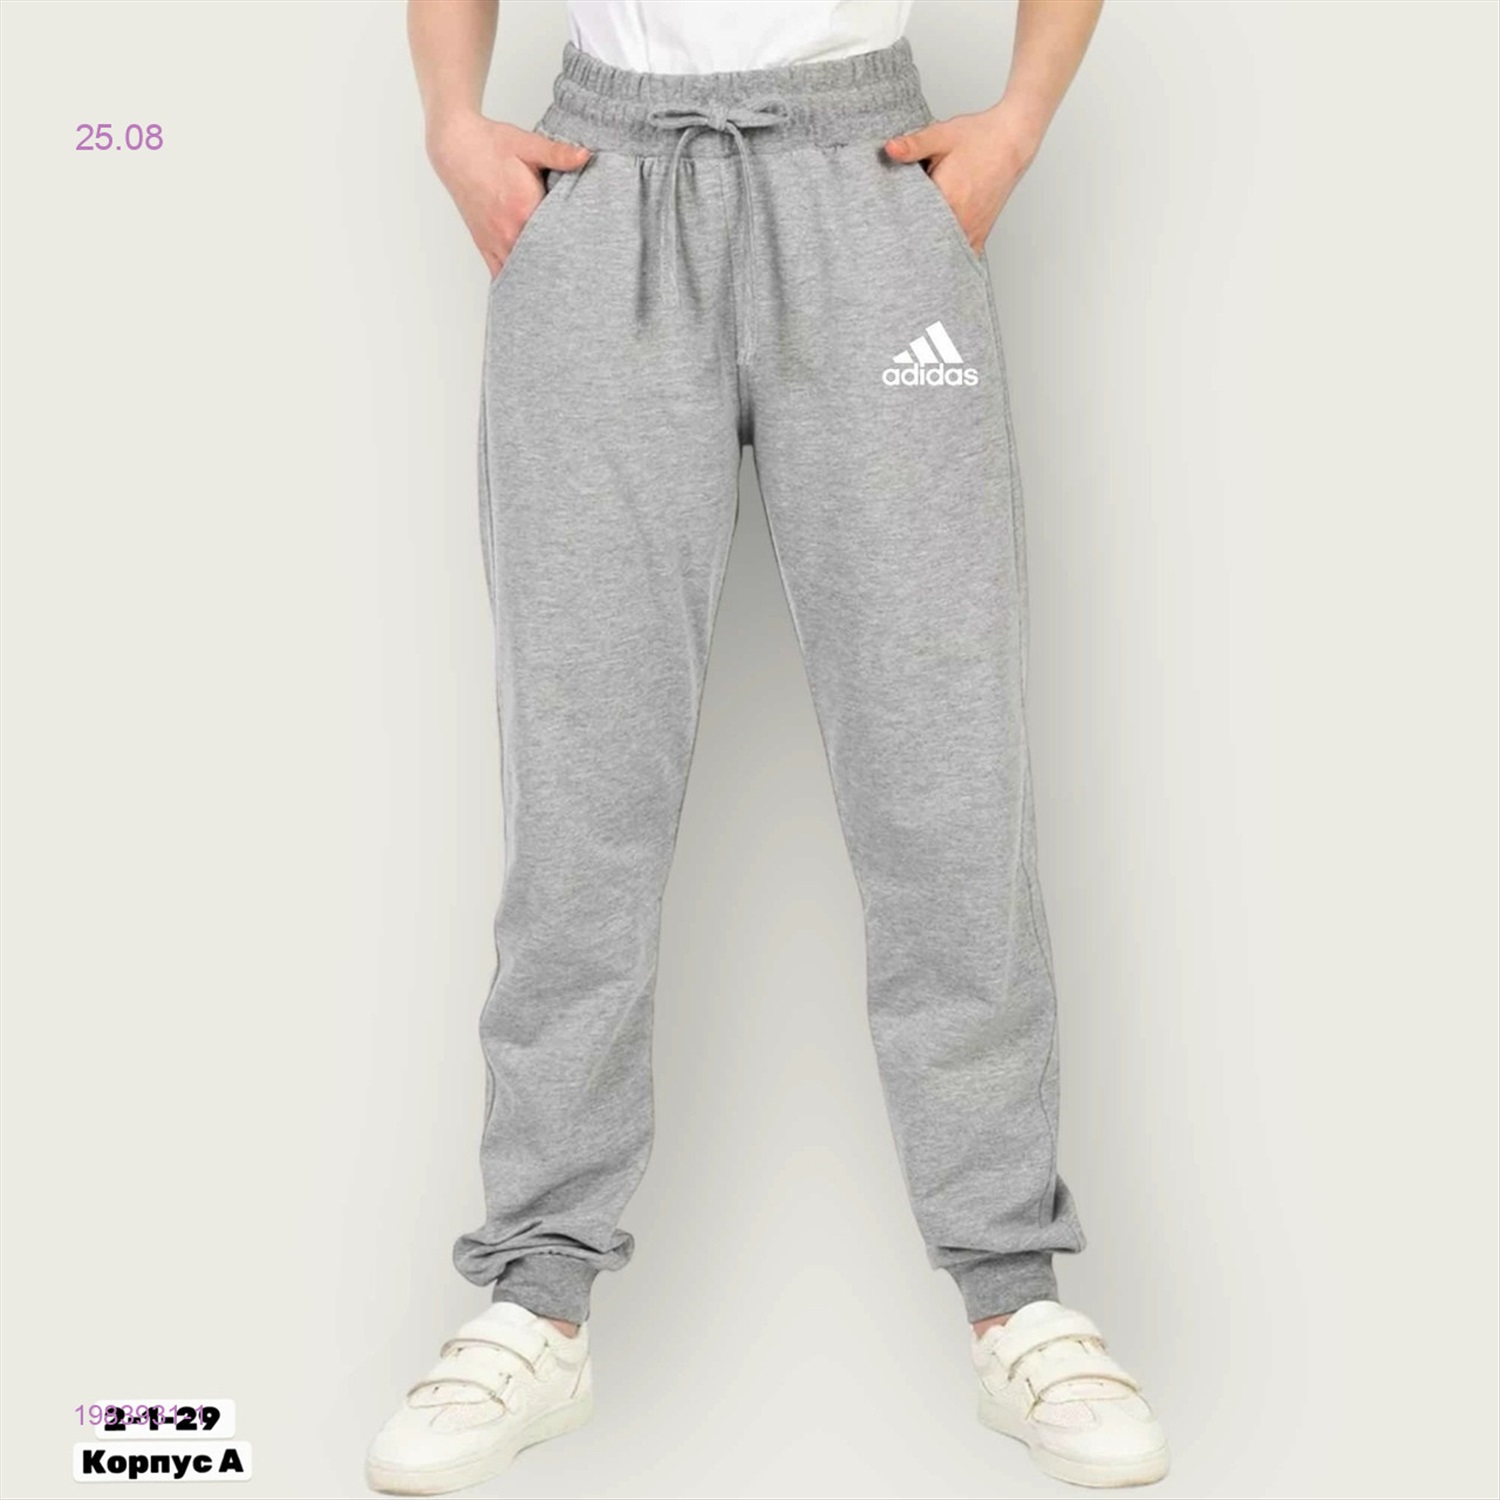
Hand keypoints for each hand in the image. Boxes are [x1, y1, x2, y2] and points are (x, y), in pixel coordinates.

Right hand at [426, 115, 589, 277]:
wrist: (455, 147)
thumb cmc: (491, 145)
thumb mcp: (528, 145)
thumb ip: (559, 154)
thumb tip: (586, 155)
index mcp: (525, 208)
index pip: (560, 238)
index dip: (576, 247)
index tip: (589, 252)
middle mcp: (509, 231)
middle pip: (543, 261)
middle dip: (561, 267)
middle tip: (579, 274)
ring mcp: (495, 241)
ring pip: (523, 273)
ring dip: (539, 277)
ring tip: (558, 285)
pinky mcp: (484, 245)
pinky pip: (500, 274)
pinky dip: (515, 282)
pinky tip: (530, 289)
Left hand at [884, 102, 1042, 253]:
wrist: (1013, 139)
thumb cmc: (980, 137)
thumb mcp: (942, 136)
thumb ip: (914, 145)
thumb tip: (889, 148)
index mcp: (948, 198)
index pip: (912, 223)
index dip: (897, 227)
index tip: (885, 229)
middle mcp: (962, 219)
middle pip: (926, 242)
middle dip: (910, 241)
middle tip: (893, 242)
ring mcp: (973, 229)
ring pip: (943, 251)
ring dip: (928, 248)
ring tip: (913, 246)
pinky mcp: (980, 233)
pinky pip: (960, 253)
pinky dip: (947, 253)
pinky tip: (935, 250)